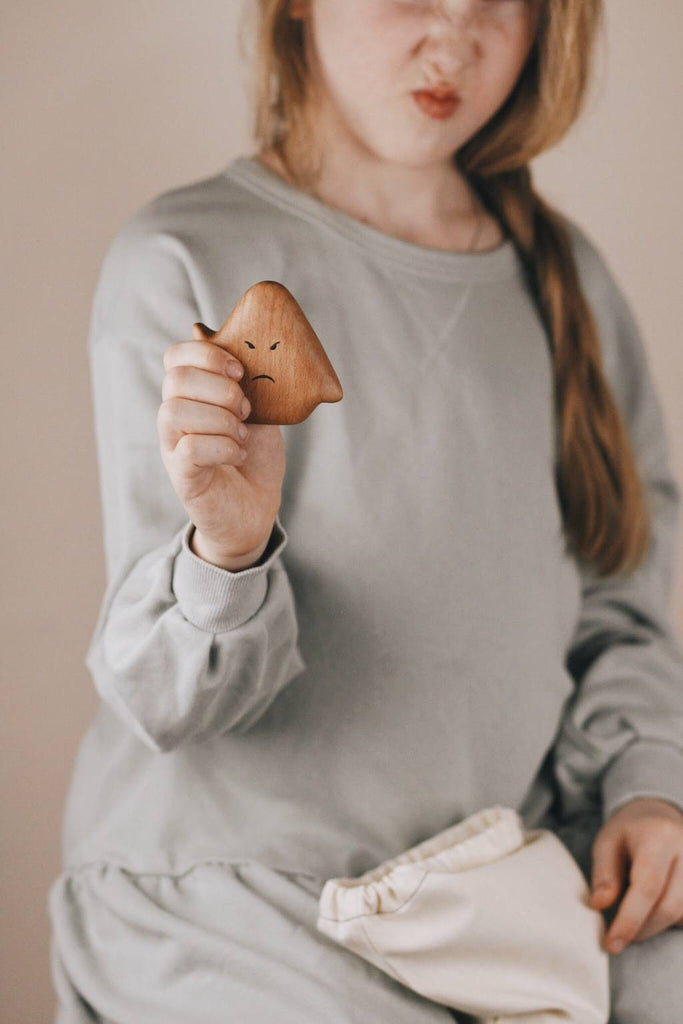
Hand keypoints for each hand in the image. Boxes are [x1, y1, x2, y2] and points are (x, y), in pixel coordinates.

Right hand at [157, 328, 285, 562]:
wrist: (255, 511)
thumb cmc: (253, 459)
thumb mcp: (257, 412)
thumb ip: (244, 380)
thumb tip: (215, 333)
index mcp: (190, 396)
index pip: (175, 357)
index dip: (206, 355)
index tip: (240, 371)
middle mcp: (174, 419)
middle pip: (175, 380)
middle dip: (220, 388)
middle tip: (247, 409)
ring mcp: (173, 448)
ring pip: (174, 412)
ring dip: (220, 419)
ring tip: (242, 435)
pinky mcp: (182, 477)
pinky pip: (191, 448)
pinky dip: (223, 447)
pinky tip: (238, 453)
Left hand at [589, 797, 682, 953]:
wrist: (661, 816)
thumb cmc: (629, 832)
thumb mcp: (607, 842)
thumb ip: (604, 874)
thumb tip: (599, 905)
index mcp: (659, 836)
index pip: (647, 885)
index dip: (630, 919)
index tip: (612, 943)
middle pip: (670, 905)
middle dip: (642, 929)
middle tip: (619, 938)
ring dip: (657, 926)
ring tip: (635, 920)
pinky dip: (672, 921)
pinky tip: (655, 912)